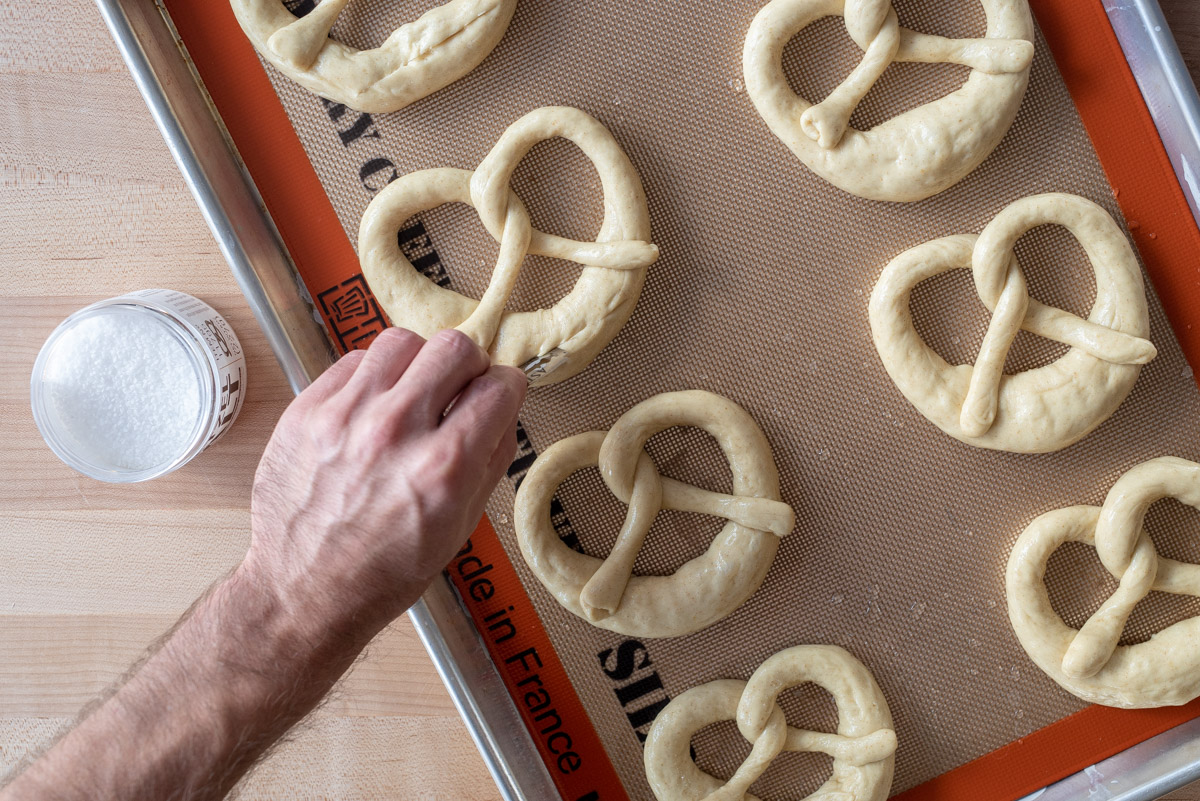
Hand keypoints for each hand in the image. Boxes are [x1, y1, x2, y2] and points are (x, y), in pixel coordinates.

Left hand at [246, 328, 524, 635]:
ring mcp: (345, 416)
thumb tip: (502, 410)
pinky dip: (372, 377)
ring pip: (402, 340)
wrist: (305, 590)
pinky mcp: (307, 411)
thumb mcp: (461, 527)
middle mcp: (395, 432)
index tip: (498, 394)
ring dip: (418, 363)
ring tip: (412, 393)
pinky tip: (373, 406)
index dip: (507, 388)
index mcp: (443, 468)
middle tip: (459, 387)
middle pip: (454, 348)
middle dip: (468, 365)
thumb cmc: (383, 570)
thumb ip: (490, 460)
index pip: (498, 386)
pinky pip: (353, 360)